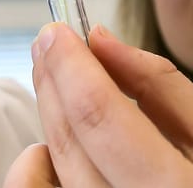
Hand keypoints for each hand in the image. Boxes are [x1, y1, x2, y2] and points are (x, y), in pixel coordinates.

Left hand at [4, 23, 192, 186]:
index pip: (100, 118)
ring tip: (51, 74)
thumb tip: (100, 41)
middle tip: (47, 44)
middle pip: (67, 141)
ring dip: (48, 110)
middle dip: (51, 81)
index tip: (56, 33)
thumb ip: (159, 84)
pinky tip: (51, 137)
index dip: (71, 67)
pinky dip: (37, 161)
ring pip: (55, 162)